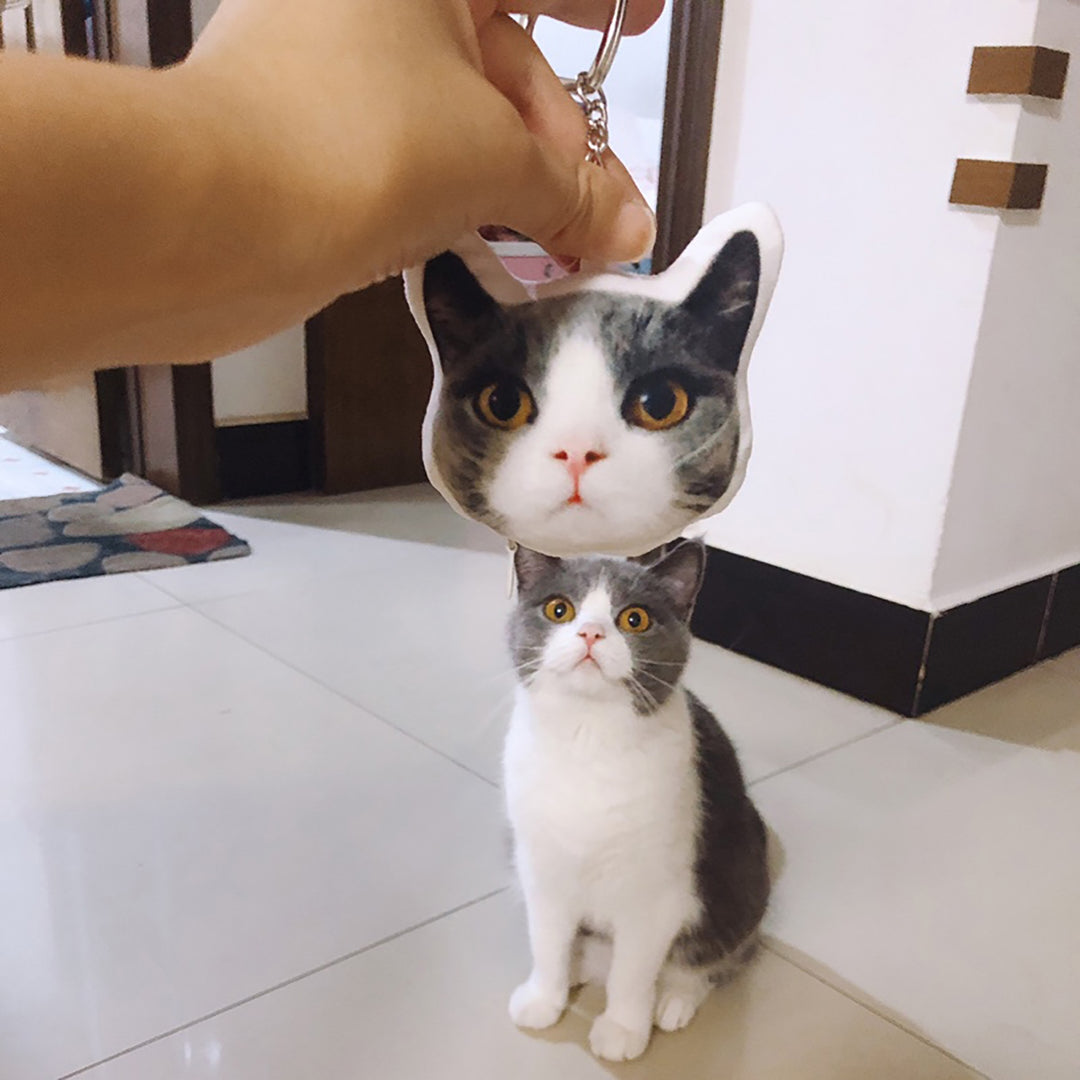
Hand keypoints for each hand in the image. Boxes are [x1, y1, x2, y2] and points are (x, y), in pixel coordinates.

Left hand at [186, 0, 661, 299]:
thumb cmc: (343, 140)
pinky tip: (498, 246)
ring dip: (520, 186)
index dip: (597, 3)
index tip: (639, 19)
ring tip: (563, 245)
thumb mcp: (496, 158)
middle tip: (606, 208)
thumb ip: (571, 191)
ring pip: (460, 123)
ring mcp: (341, 74)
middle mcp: (372, 6)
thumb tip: (622, 225)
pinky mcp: (321, 142)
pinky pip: (416, 162)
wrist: (221, 220)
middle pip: (502, 62)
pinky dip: (463, 204)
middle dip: (565, 143)